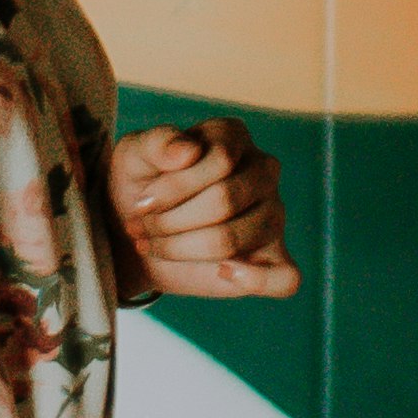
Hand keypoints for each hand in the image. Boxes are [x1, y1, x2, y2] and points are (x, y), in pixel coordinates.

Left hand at [111, 117, 299, 299]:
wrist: (138, 229)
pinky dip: (253, 280)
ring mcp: (274, 215)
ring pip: (233, 239)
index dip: (173, 187)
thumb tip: (189, 150)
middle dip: (170, 221)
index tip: (143, 201)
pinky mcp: (274, 258)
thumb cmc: (142, 184)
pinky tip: (222, 272)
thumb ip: (157, 143)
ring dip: (182, 249)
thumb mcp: (133, 154)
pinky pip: (284, 278)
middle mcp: (263, 171)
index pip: (221, 160)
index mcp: (234, 137)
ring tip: (157, 246)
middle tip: (141, 229)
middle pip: (225, 200)